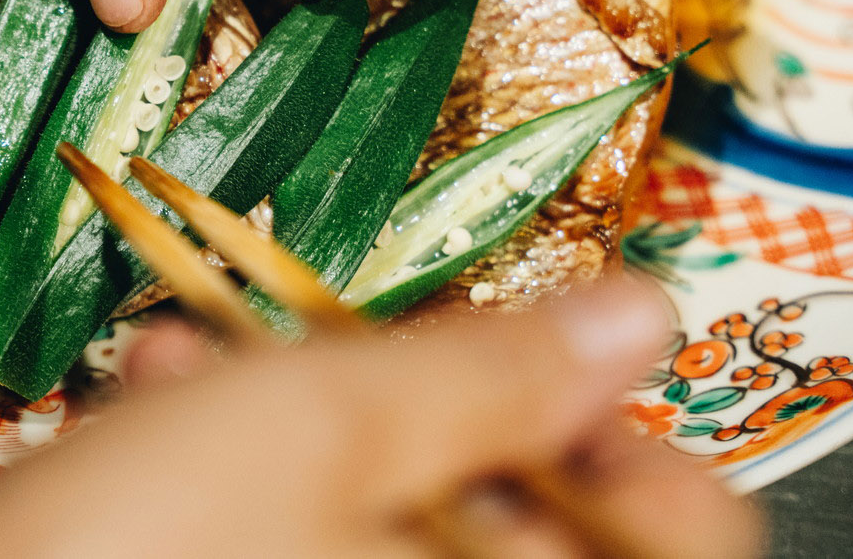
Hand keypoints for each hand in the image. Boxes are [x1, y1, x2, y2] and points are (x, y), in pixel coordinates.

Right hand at [0, 282, 761, 558]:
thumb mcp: (314, 426)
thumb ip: (492, 370)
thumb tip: (635, 317)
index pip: (691, 533)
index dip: (616, 428)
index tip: (532, 360)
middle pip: (524, 536)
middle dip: (418, 410)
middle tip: (336, 340)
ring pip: (391, 549)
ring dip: (310, 441)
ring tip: (198, 363)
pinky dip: (253, 508)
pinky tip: (162, 429)